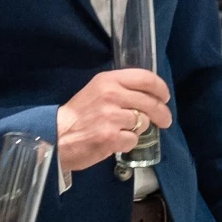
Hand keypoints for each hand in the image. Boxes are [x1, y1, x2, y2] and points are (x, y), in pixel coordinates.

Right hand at [55, 69, 172, 173]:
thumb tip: (149, 95)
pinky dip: (128, 143)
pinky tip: (116, 142)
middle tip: (165, 121)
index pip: (145, 78)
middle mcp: (111, 95)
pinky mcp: (111, 137)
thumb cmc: (78, 115)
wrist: (56, 136)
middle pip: (150, 102)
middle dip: (162, 113)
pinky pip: (133, 140)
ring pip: (143, 122)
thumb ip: (120, 89)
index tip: (164, 97)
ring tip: (124, 130)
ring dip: (139, 129)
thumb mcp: (96, 91)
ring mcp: (111, 117)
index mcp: (108, 80)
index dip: (160, 88)